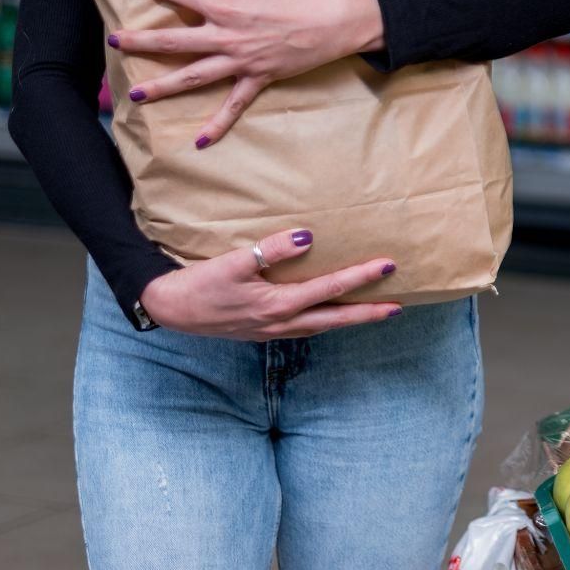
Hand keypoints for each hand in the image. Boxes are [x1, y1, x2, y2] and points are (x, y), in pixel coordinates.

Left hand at [111, 0, 386, 146]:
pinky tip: (199, 141)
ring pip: (194, 76)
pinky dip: (218, 124)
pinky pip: (234, 105)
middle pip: (175, 40)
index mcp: (227, 6)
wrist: (338, 21)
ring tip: (137, 95)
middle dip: (141, 41)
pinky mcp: (258, 78)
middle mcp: (227, 36)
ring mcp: (241, 61)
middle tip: (114, 42)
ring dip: (164, 86)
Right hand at [138, 228, 400, 338]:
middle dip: (368, 312)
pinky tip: (330, 316)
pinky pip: (306, 328)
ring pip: (322, 327)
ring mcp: (274, 331)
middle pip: (336, 319)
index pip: (331, 289)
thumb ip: (272, 250)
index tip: (387, 266)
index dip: (361, 277)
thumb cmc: (201, 284)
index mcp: (279, 305)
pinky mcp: (265, 332)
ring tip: (374, 312)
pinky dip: (326, 322)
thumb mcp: (234, 262)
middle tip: (397, 306)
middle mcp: (282, 323)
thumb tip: (308, 238)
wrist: (171, 310)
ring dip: (349, 320)